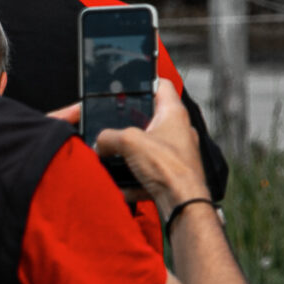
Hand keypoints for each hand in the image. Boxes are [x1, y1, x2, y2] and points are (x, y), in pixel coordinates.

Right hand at [90, 79, 204, 215]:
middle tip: (112, 125)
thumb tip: (99, 143)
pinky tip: (123, 187)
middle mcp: (179, 131)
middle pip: (150, 118)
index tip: (131, 81)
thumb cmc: (169, 168)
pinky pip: (148, 172)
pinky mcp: (172, 174)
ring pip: (147, 147)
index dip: (145, 79)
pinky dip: (134, 180)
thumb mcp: (129, 142)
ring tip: (114, 156)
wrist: (184, 204)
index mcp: (174, 114)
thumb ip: (108, 137)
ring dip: (130, 153)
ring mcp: (177, 154)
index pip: (161, 85)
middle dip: (129, 123)